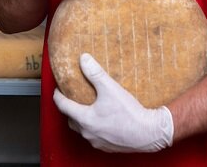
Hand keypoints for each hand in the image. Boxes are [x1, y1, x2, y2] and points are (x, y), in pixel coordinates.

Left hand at [53, 53, 173, 152]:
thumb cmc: (129, 113)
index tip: (57, 89)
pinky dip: (93, 127)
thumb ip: (95, 73)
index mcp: (85, 119)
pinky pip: (94, 136)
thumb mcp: (110, 88)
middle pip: (71, 119)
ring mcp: (98, 142)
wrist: (149, 133)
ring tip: (87, 106)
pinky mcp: (108, 146)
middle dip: (69, 108)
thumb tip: (83, 59)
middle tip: (72, 97)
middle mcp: (88, 133)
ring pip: (82, 129)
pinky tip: (102, 118)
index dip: (58, 96)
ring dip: (81, 119)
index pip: (63, 106)